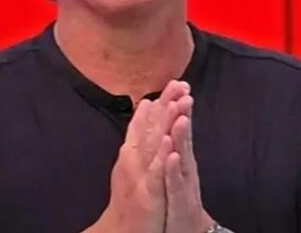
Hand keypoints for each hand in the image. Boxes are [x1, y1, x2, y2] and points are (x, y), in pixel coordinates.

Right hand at [85, 81, 189, 232]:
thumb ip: (139, 139)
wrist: (123, 231)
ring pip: (155, 145)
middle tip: (178, 83)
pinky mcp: (147, 193)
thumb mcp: (135, 166)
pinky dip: (162, 157)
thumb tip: (145, 113)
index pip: (147, 121)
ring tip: (177, 103)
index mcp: (133, 152)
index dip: (162, 101)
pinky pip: (156, 173)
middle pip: (151, 127)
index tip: (175, 82)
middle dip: (165, 104)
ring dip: (165, 123)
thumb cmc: (132, 198)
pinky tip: (171, 143)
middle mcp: (133, 159)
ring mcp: (139, 175)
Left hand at [165, 95, 213, 232]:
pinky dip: (174, 169)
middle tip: (184, 93)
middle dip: (183, 114)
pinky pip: (175, 184)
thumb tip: (170, 116)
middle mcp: (184, 166)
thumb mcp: (173, 166)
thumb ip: (173, 141)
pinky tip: (172, 156)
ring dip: (181, 137)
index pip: (178, 127)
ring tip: (181, 119)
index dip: (178, 105)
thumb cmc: (176, 195)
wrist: (184, 228)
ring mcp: (184, 183)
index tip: (178, 83)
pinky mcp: (180, 201)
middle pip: (183, 137)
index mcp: (179, 156)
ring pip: (182, 157)